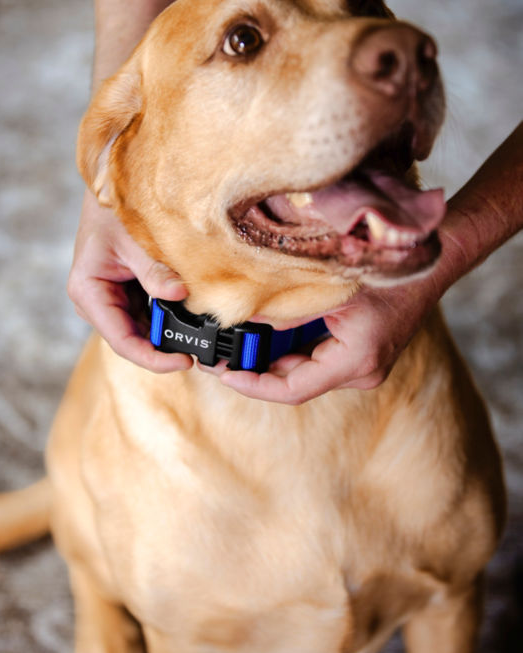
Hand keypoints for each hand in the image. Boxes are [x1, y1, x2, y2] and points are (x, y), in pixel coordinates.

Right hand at [68, 190, 192, 372]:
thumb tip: (178, 294)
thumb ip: (153, 270)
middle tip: (206, 355)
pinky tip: (198, 318)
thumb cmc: (114, 207)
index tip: (184, 361)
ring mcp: (115, 299)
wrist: (113, 182)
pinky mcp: (131, 293)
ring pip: (147, 329)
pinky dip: (174, 316)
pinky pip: (154, 313)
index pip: (122, 340)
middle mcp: (98, 302)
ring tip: (208, 340)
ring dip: (174, 333)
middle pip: (136, 339)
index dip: (153, 357)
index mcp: (88, 293)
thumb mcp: (133, 239)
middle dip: (168, 348)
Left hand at [216, 278, 440, 403]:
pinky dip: (293, 352)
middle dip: (257, 371)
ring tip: (237, 347)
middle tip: (220, 357)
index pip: (292, 390)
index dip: (253, 385)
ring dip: (273, 361)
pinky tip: (268, 338)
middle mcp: (362, 372)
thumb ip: (287, 307)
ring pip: (307, 372)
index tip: (225, 374)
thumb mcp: (329, 287)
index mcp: (354, 362)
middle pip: (296, 383)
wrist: (432, 263)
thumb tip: (243, 316)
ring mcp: (364, 367)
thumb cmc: (387, 271)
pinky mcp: (363, 356)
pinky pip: (319, 362)